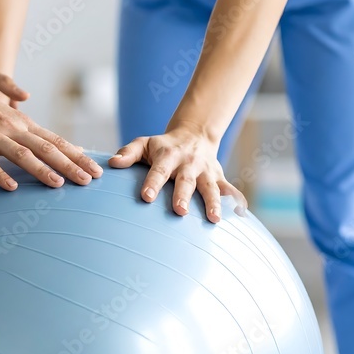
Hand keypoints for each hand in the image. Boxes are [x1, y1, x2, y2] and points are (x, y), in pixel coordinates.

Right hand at [0, 68, 101, 207]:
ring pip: (23, 154)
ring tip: (59, 185)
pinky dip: (0, 174)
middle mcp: (12, 127)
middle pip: (47, 148)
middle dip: (71, 165)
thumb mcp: (2, 111)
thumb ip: (22, 121)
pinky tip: (11, 187)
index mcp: (22, 122)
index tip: (96, 168)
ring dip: (42, 170)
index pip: (56, 141)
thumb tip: (40, 127)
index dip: (77, 155)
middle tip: (91, 181)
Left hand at [109, 122, 246, 222]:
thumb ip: (128, 153)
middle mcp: (189, 163)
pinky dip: (237, 201)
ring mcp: (206, 171)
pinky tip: (241, 215)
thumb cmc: (162, 146)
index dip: (152, 183)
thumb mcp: (144, 143)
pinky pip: (230, 190)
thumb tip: (112, 163)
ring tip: (214, 220)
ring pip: (211, 188)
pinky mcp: (219, 177)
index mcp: (168, 155)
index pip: (158, 170)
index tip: (146, 197)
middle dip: (184, 195)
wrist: (195, 134)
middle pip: (186, 181)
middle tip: (180, 211)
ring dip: (214, 203)